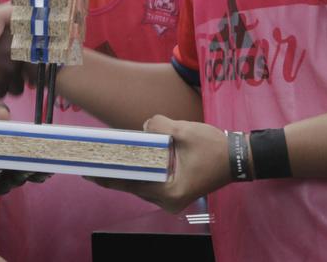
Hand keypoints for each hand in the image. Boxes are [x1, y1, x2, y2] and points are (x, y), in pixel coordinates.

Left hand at [88, 115, 229, 212]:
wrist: (239, 157)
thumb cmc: (214, 148)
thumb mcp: (184, 131)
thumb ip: (159, 127)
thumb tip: (143, 127)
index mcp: (169, 192)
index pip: (130, 183)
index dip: (107, 175)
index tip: (87, 170)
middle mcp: (168, 200)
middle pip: (132, 185)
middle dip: (113, 171)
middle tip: (90, 160)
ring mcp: (171, 198)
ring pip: (140, 183)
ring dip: (126, 170)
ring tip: (104, 157)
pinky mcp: (174, 190)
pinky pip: (150, 181)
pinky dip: (139, 170)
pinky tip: (126, 158)